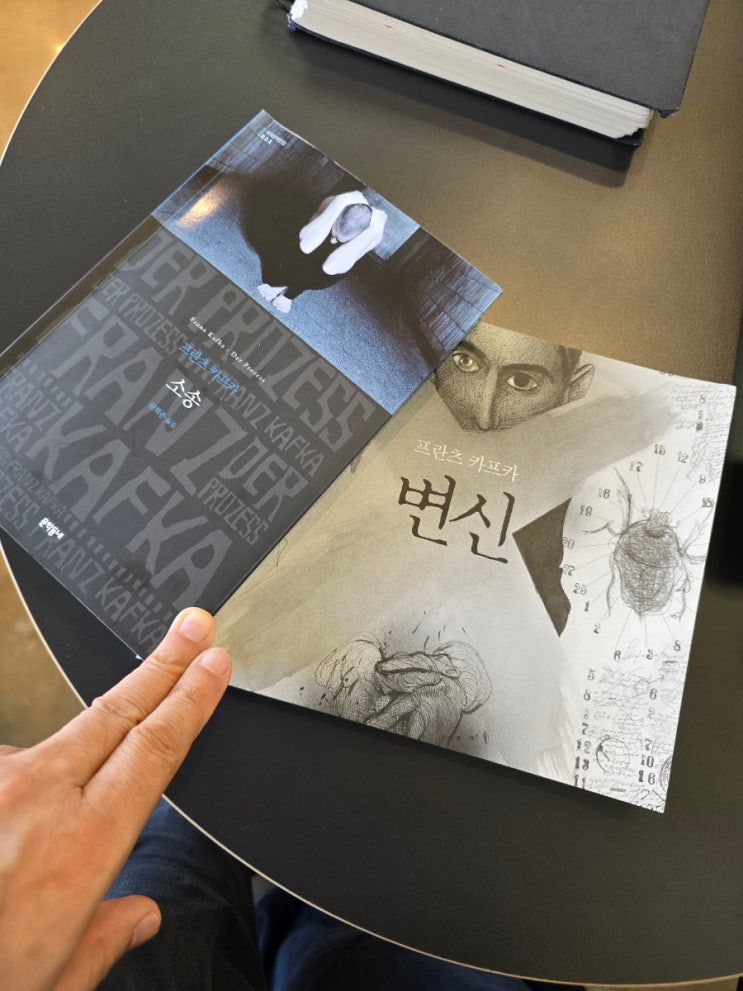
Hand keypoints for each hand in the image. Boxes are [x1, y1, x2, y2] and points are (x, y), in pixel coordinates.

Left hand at [0, 607, 231, 990]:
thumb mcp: (54, 981)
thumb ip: (103, 939)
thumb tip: (138, 918)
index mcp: (82, 845)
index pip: (156, 746)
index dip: (191, 697)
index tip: (212, 664)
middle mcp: (39, 798)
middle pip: (118, 709)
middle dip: (164, 663)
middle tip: (192, 627)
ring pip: (59, 741)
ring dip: (86, 738)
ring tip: (87, 768)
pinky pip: (12, 767)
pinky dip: (27, 781)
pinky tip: (18, 822)